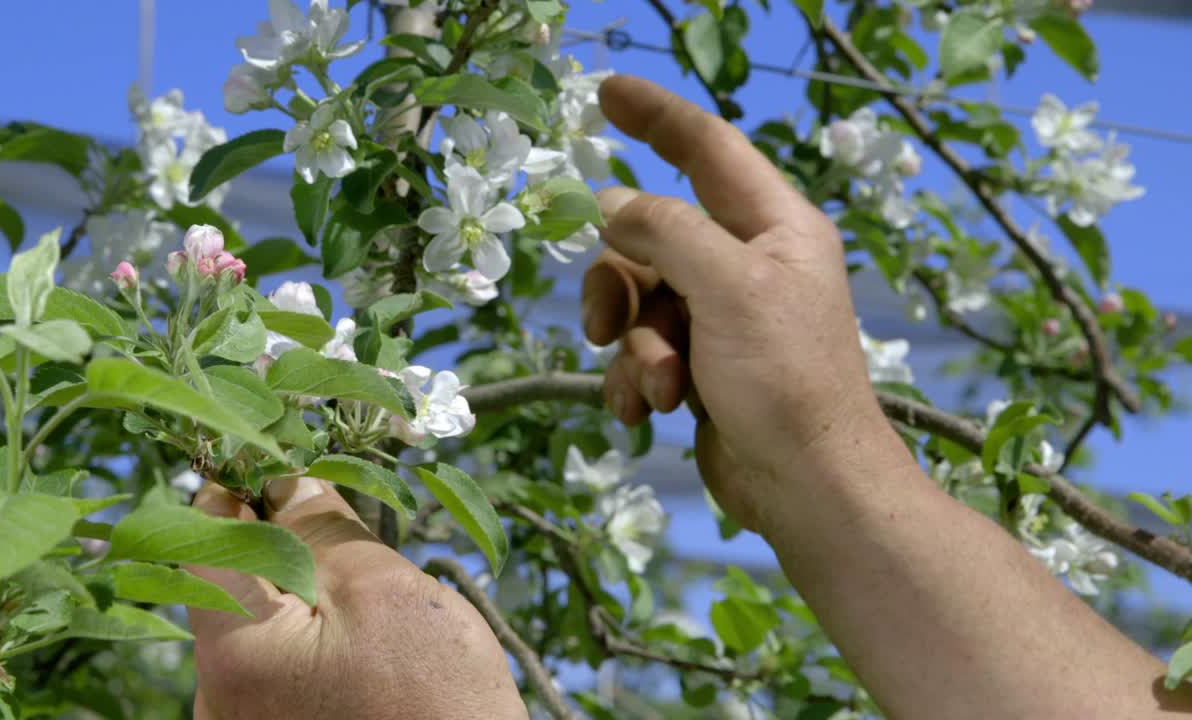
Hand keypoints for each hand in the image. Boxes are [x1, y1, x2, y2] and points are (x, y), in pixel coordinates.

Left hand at [185, 478, 526, 719]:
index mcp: (231, 650)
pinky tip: (365, 631)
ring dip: (303, 580)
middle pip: (228, 576)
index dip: (240, 482)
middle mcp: (217, 693)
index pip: (199, 533)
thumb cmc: (437, 696)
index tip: (284, 454)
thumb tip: (286, 475)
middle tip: (342, 514)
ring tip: (367, 584)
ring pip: (259, 615)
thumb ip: (321, 527)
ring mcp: (247, 718)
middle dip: (279, 532)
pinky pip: (280, 655)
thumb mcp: (382, 590)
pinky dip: (314, 625)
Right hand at [583, 75, 900, 533]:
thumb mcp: (729, 288)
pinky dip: (635, 380)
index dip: (657, 116)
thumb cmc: (784, 380)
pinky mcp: (701, 367)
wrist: (806, 488)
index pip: (708, 149)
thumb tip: (613, 205)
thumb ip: (668, 232)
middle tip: (605, 324)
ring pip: (639, 301)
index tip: (605, 93)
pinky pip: (642, 350)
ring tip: (658, 388)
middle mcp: (748, 264)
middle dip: (620, 283)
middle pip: (652, 236)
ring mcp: (723, 318)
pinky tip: (646, 413)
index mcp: (774, 227)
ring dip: (633, 347)